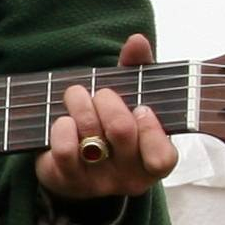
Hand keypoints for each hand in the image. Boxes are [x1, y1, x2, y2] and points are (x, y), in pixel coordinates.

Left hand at [35, 33, 177, 201]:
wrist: (70, 165)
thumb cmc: (110, 128)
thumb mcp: (131, 99)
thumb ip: (139, 70)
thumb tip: (137, 41)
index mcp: (153, 161)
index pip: (162, 158)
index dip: (151, 130)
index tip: (141, 108)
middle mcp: (129, 177)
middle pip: (122, 131)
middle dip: (107, 100)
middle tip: (100, 93)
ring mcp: (98, 182)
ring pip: (92, 138)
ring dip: (80, 105)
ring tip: (76, 96)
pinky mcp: (67, 182)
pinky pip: (65, 151)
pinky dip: (62, 127)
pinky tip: (63, 120)